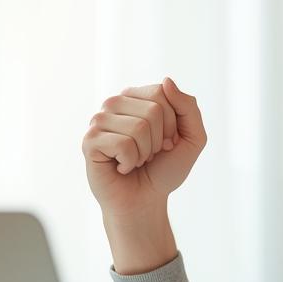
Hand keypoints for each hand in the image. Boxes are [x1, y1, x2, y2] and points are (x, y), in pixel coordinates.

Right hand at [81, 78, 206, 217]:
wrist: (144, 201)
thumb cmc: (164, 169)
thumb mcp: (192, 138)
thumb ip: (188, 108)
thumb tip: (166, 80)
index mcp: (136, 96)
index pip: (162, 92)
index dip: (172, 124)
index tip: (166, 142)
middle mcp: (115, 103)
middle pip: (153, 110)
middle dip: (160, 140)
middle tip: (149, 154)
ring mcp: (99, 120)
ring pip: (139, 127)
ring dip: (145, 153)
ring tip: (135, 160)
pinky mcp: (90, 141)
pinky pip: (123, 144)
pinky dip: (130, 162)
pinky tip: (121, 166)